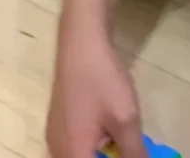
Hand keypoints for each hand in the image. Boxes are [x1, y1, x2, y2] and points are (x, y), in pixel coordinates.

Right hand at [46, 20, 144, 157]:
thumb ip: (135, 154)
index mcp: (72, 153)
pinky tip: (109, 134)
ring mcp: (55, 137)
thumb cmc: (102, 80)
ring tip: (122, 142)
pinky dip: (92, 149)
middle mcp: (57, 150)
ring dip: (100, 154)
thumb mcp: (125, 120)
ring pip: (79, 156)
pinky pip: (75, 148)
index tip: (131, 153)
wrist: (80, 42)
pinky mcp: (58, 125)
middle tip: (129, 147)